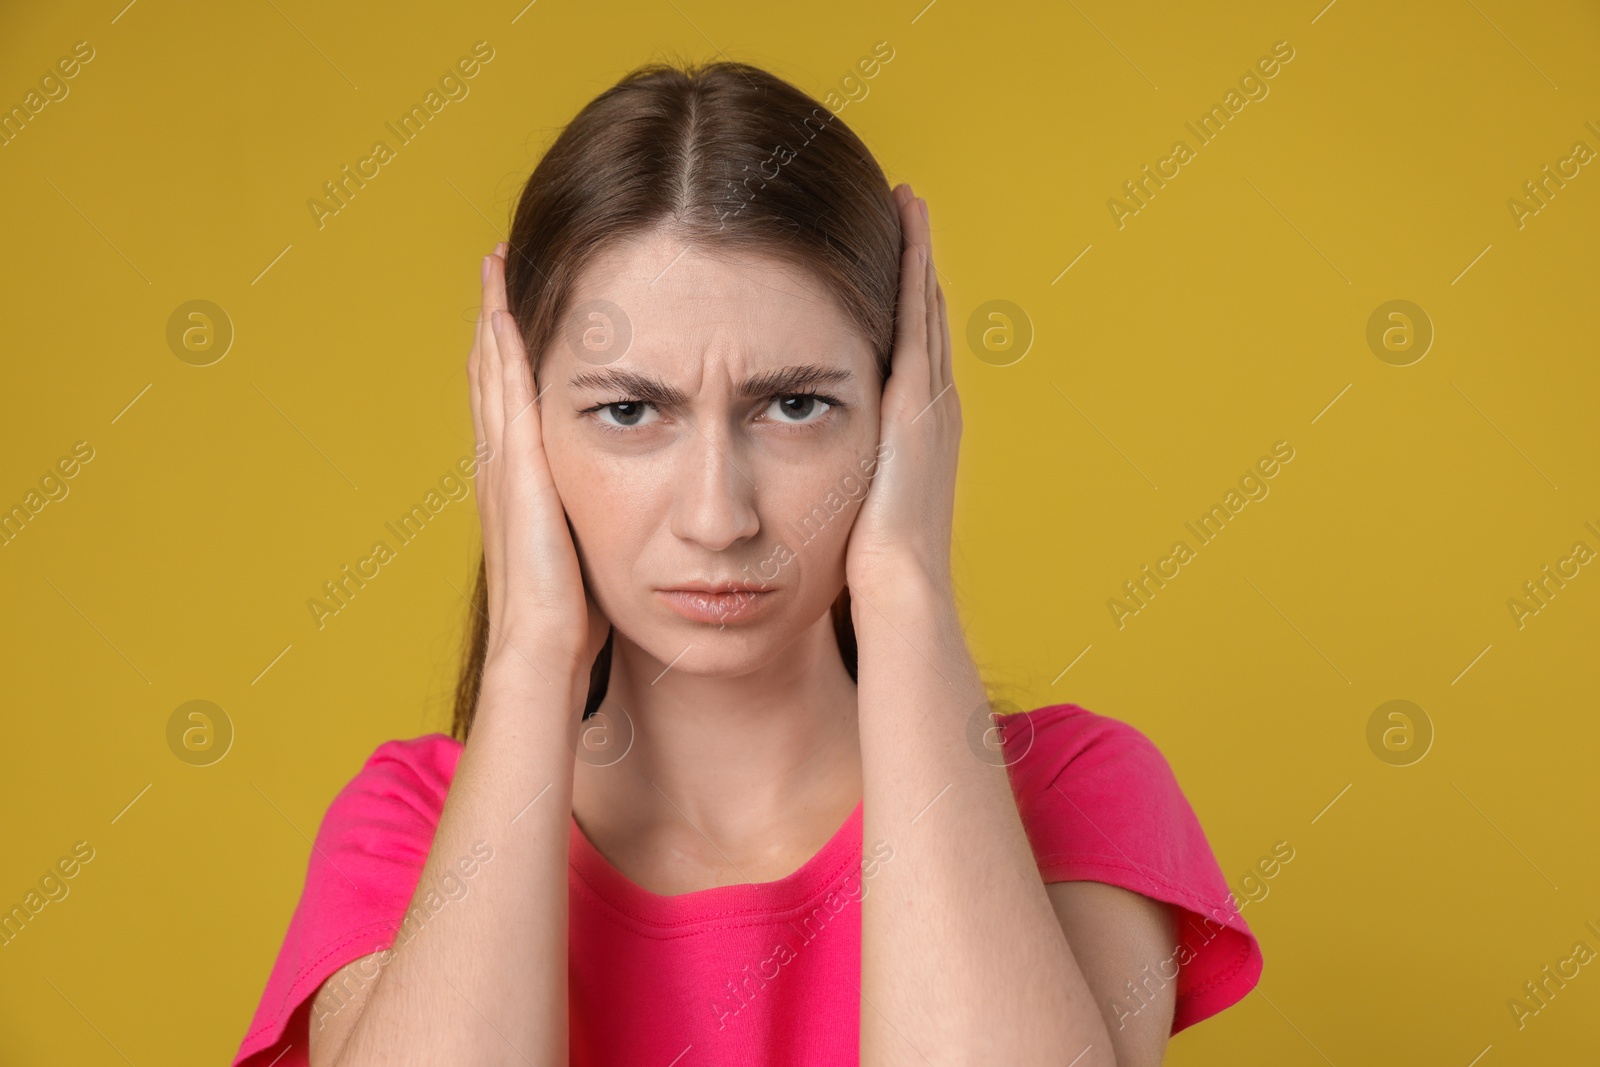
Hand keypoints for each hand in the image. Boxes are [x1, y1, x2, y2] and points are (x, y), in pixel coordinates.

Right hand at [470, 242, 610, 691]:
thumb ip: (592, 531)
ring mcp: (503, 468)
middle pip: (494, 379)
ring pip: (495, 376)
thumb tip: (634, 522)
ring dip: (495, 321)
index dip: (510, 361)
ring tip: (495, 269)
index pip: (512, 409)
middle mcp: (503, 469)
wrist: (543, 653)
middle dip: (496, 324)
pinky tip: (506, 312)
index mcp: (521, 489)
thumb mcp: (585, 561)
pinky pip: (507, 397)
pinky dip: (503, 352)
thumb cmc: (570, 624)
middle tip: (496, 266)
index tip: (515, 313)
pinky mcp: (516, 473)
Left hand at [843, 185, 960, 601]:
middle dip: (915, 263)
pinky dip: (915, 268)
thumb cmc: (865, 572)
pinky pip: (918, 315)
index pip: (910, 352)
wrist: (899, 591)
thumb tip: (786, 475)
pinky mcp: (919, 398)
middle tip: (906, 205)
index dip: (903, 304)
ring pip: (925, 306)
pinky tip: (905, 225)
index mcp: (916, 434)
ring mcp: (933, 400)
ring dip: (918, 252)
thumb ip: (831, 483)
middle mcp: (934, 408)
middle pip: (926, 317)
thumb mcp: (847, 514)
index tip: (888, 260)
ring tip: (907, 200)